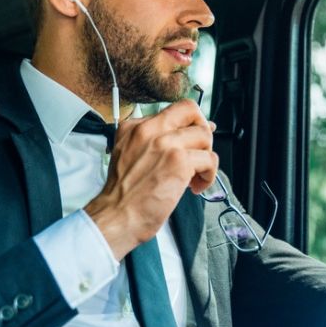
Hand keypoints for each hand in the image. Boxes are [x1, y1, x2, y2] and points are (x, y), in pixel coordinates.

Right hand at [84, 99, 217, 259]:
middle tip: (200, 150)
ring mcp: (165, 144)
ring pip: (205, 136)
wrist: (116, 216)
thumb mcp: (128, 155)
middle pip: (191, 110)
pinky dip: (208, 175)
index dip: (190, 122)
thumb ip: (154, 141)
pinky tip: (196, 186)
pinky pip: (209, 159)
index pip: (173, 110)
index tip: (195, 136)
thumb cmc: (123, 195)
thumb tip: (187, 133)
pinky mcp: (179, 162)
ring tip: (195, 175)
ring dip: (206, 158)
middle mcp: (149, 130)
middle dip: (203, 130)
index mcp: (135, 127)